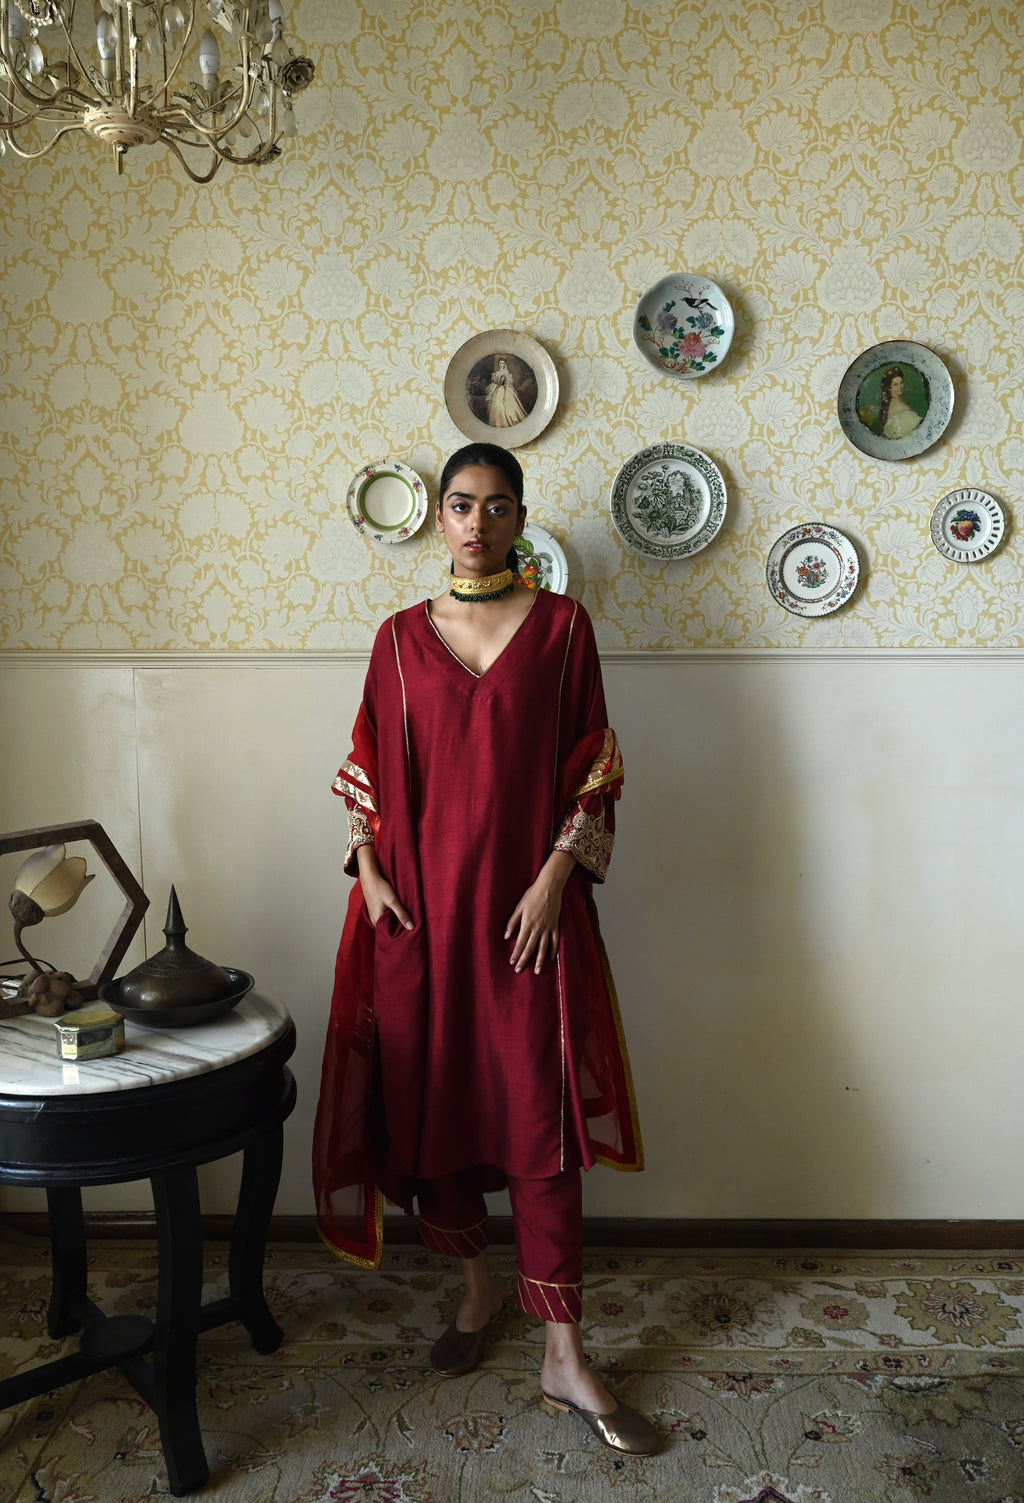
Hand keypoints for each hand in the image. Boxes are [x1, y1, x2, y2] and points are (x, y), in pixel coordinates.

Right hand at [356, 845, 412, 929]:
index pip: (389, 934)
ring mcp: (373, 914)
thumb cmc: (379, 888)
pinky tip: (396, 912)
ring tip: (404, 920)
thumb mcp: (393, 901)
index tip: (408, 934)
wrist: (369, 877)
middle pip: (387, 929)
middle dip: (397, 928)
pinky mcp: (374, 909)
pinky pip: (383, 917)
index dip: (399, 934)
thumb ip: (401, 915)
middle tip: (409, 928)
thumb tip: (411, 928)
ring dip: (394, 921)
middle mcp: (374, 920)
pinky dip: (390, 916)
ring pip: (386, 922)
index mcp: (377, 921)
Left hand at [505, 850, 574, 973]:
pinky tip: (551, 958)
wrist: (549, 887)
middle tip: (519, 970)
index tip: (512, 963)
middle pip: (530, 948)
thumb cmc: (532, 895)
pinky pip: (555, 940)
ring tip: (537, 971)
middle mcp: (538, 928)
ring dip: (540, 960)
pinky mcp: (555, 925)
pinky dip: (553, 950)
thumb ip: (512, 922)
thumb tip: (506, 936)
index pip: (520, 943)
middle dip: (524, 960)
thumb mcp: (519, 907)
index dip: (516, 954)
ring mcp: (548, 927)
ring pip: (543, 947)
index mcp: (527, 923)